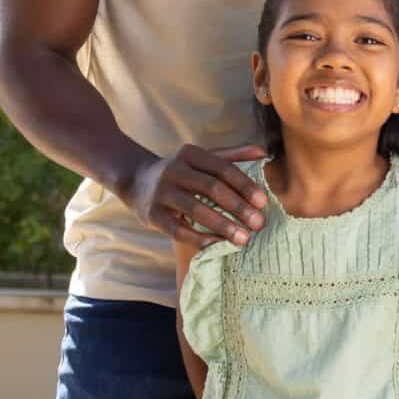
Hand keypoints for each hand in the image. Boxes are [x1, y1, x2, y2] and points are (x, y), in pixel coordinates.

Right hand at [128, 143, 267, 247]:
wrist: (135, 181)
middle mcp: (174, 170)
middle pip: (212, 188)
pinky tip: (217, 245)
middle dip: (238, 207)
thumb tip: (263, 153)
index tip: (263, 202)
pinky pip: (178, 229)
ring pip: (196, 210)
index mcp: (190, 154)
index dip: (244, 185)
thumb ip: (232, 155)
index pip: (222, 168)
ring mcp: (161, 192)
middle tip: (259, 223)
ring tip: (244, 239)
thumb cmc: (180, 171)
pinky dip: (199, 238)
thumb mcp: (202, 158)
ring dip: (223, 225)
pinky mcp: (153, 214)